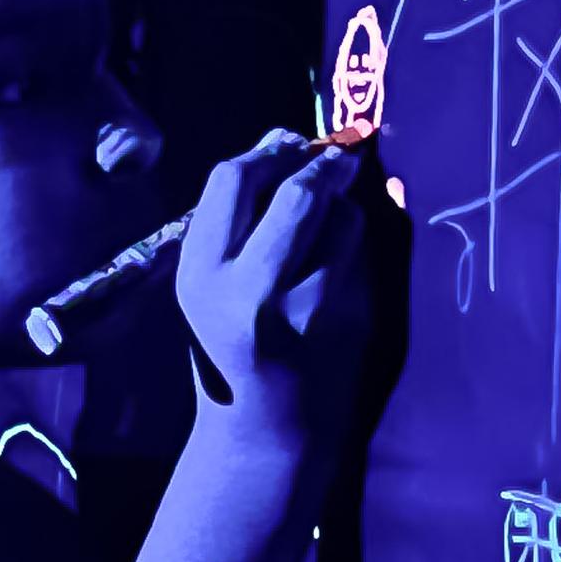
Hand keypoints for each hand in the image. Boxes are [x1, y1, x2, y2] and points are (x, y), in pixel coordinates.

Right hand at [175, 130, 368, 458]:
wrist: (268, 422)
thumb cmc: (230, 338)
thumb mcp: (208, 281)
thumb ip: (235, 219)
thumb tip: (282, 139)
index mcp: (200, 272)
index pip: (231, 181)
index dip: (266, 152)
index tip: (287, 142)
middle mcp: (247, 289)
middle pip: (294, 194)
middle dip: (319, 164)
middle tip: (335, 153)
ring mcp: (303, 308)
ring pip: (341, 220)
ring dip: (343, 204)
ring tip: (334, 213)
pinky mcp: (346, 322)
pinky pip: (361, 255)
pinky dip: (356, 241)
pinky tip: (342, 254)